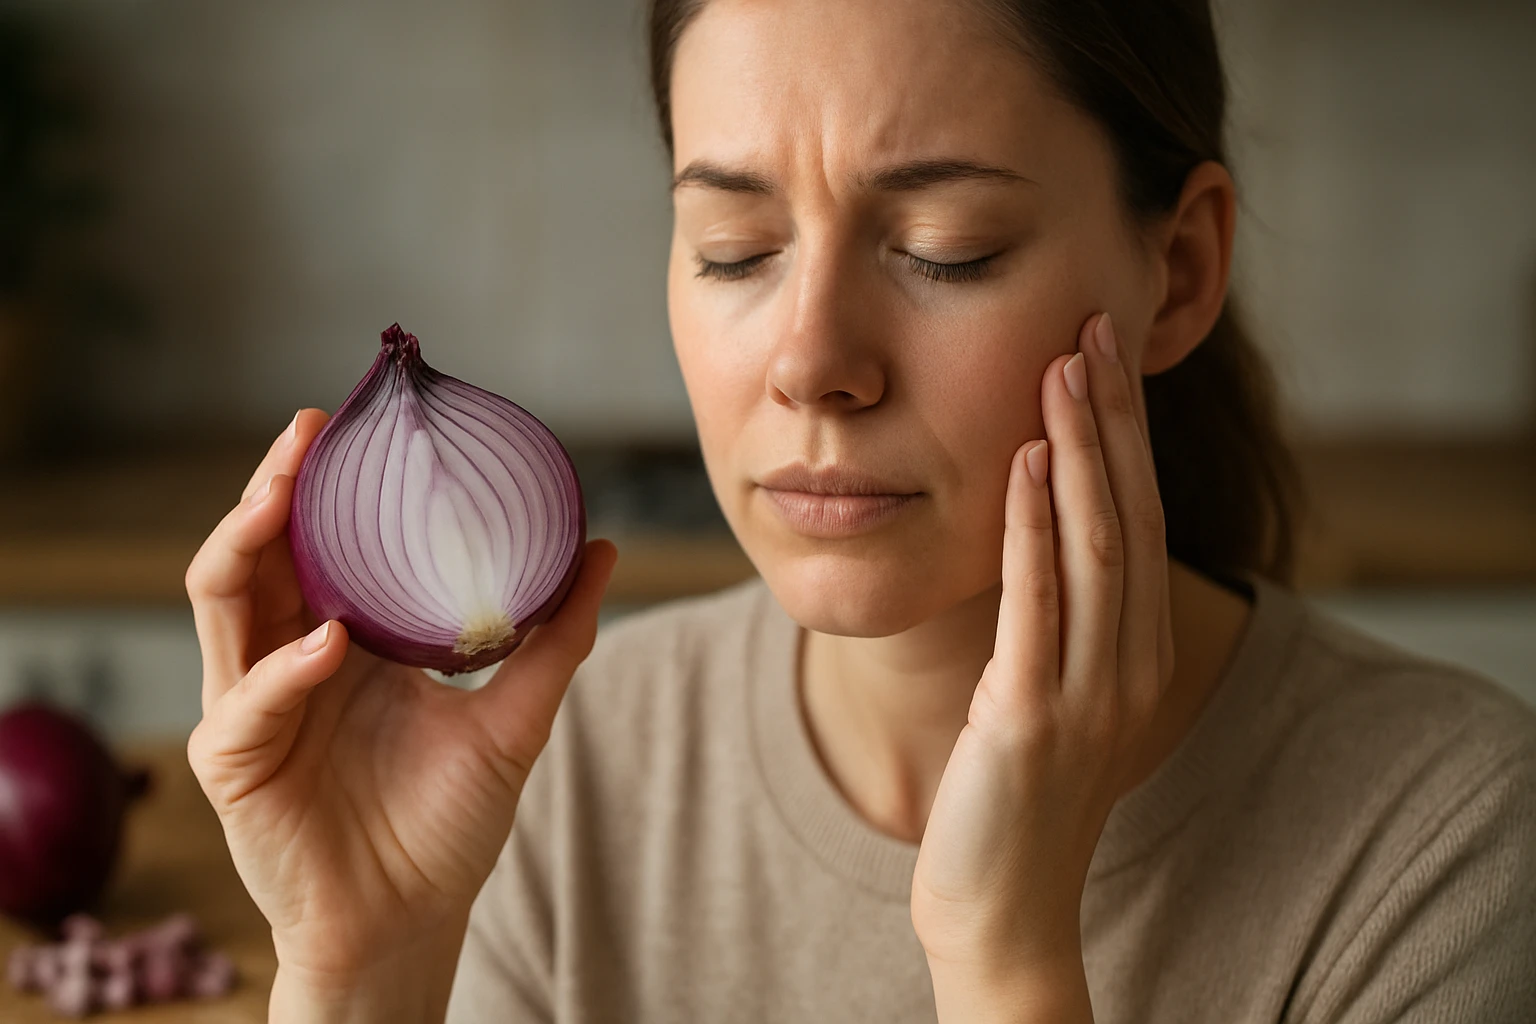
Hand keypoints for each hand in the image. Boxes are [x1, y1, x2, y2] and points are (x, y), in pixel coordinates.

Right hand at [185, 409, 616, 991]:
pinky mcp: (233, 762)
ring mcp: (252, 705)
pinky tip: (331, 643)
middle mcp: (287, 657)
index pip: (317, 541)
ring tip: (284, 493)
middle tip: (310, 431)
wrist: (411, 919)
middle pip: (258, 552)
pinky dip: (284, 669)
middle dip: (274, 486)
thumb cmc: (446, 823)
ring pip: (220, 601)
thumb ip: (556, 637)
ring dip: (246, 541)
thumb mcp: (514, 717)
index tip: (356, 420)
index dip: (327, 482)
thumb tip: (602, 547)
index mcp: (343, 637)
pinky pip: (244, 702)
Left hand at [911, 312, 1174, 998]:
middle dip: (1112, 418)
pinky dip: (1035, 527)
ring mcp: (1090, 691)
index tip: (1102, 352)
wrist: (1001, 903)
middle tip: (1093, 326)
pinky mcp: (1035, 717)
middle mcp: (1130, 664)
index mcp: (1137, 652)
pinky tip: (1028, 461)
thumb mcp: (1049, 692)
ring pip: (1098, 545)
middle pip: (1129, 515)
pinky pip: (1039, 604)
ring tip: (1063, 367)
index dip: (1125, 434)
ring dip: (1082, 450)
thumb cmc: (1014, 794)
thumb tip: (1033, 528)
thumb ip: (1056, 618)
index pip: (1138, 519)